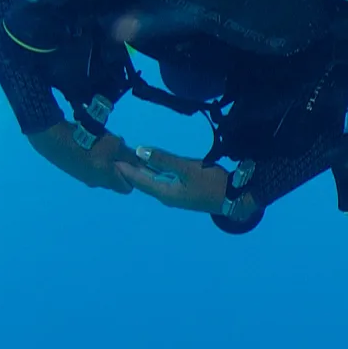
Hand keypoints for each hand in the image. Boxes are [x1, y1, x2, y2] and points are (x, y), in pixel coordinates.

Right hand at [27, 123, 134, 192]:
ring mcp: (82, 177)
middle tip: (117, 150)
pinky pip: (90, 168)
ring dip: (106, 162)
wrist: (53, 137)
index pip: (127, 188)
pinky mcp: (73, 170)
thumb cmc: (88, 141)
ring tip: (102, 145)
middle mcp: (95, 183)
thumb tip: (142, 163)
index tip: (132, 164)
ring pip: (102, 173)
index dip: (133, 177)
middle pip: (114, 180)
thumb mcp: (114, 144)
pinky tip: (89, 145)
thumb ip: (129, 155)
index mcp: (107, 180)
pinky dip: (93, 159)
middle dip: (119, 167)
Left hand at [115, 144, 256, 221]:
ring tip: (130, 158)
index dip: (124, 169)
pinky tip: (152, 165)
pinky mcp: (183, 190)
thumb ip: (164, 159)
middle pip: (143, 181)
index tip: (111, 159)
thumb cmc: (212, 184)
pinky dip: (154, 172)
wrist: (236, 198)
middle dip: (130, 170)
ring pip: (153, 180)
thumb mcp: (187, 169)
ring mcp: (175, 194)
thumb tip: (139, 150)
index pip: (138, 179)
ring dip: (142, 170)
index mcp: (164, 192)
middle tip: (117, 157)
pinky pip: (163, 180)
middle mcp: (166, 195)